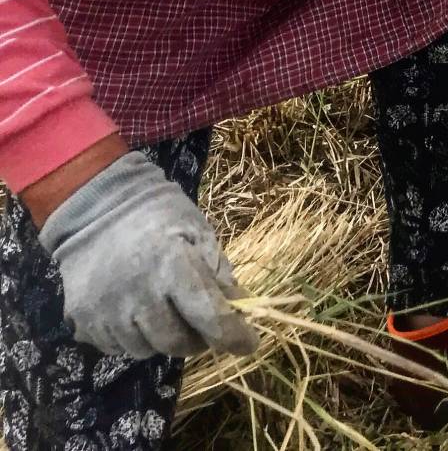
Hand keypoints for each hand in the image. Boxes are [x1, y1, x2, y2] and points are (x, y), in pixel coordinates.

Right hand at [39, 150, 258, 358]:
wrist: (99, 212)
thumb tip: (240, 311)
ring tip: (166, 311)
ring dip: (164, 339)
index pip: (209, 316)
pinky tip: (138, 312)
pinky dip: (135, 337)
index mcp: (172, 266)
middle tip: (203, 324)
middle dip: (198, 339)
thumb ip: (218, 274)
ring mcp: (106, 311)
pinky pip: (118, 347)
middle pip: (177, 343)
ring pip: (147, 350)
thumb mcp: (199, 234)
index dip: (233, 336)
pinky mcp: (84, 322)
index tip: (249, 344)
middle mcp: (138, 294)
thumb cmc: (160, 218)